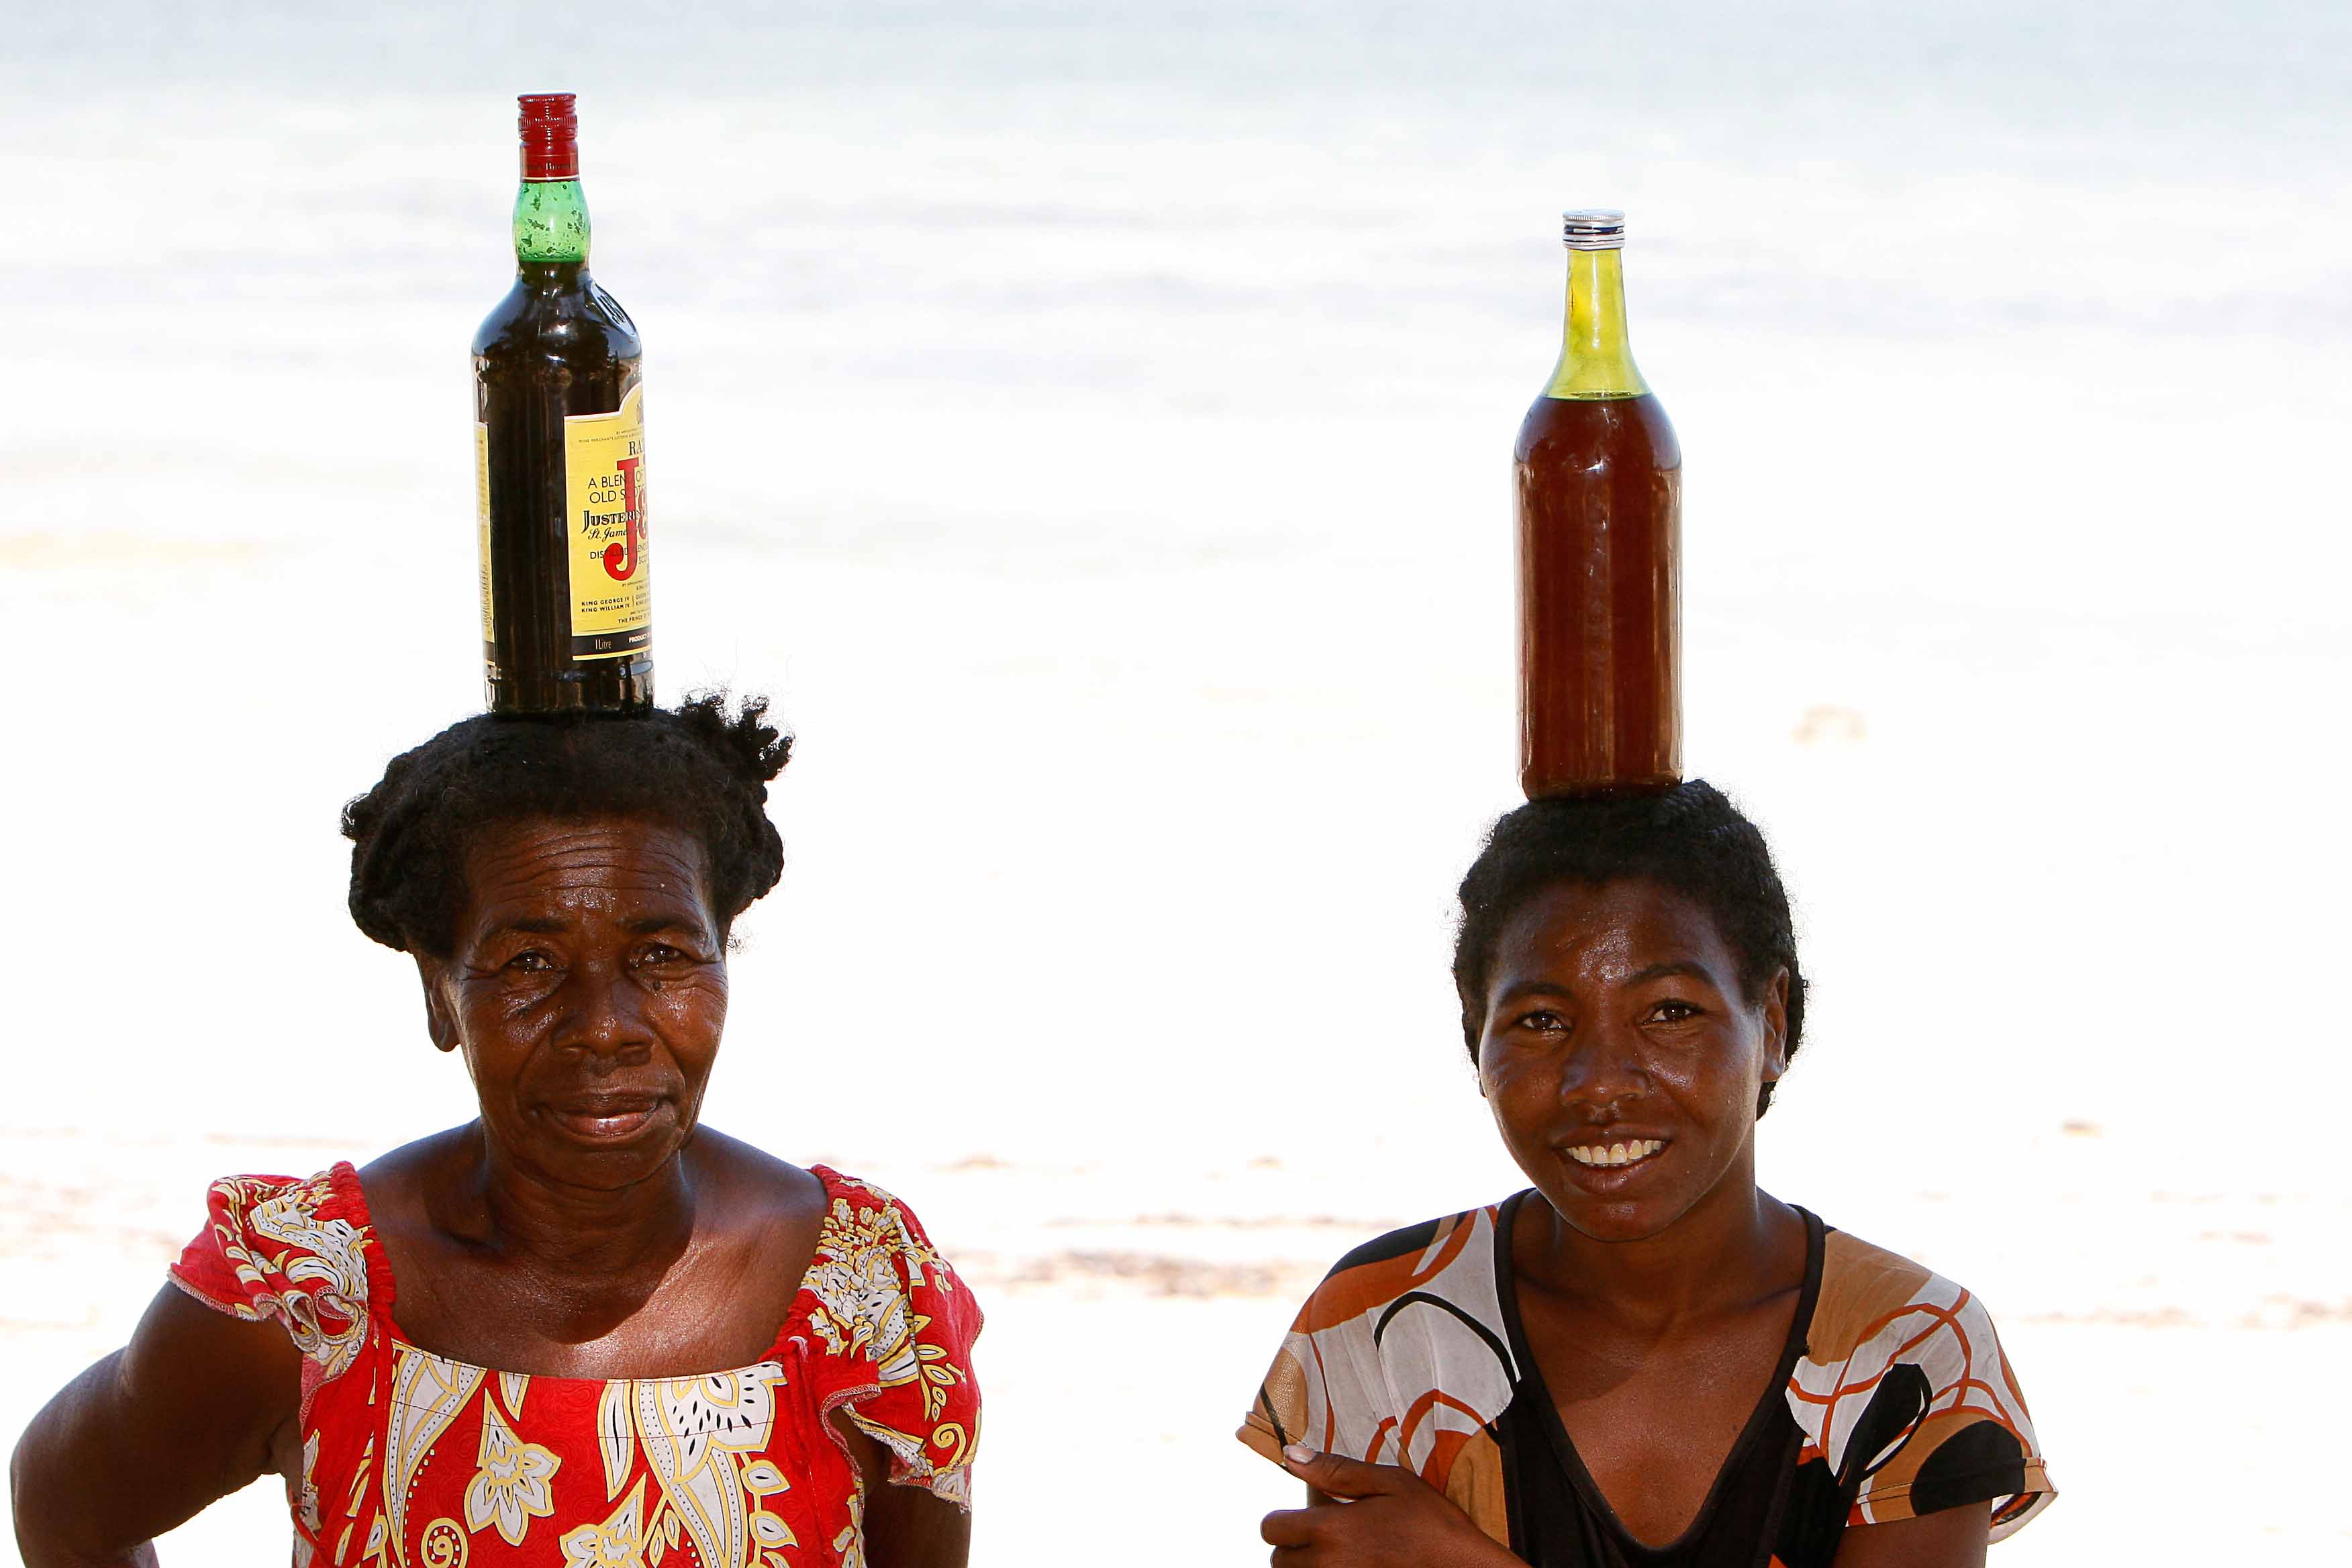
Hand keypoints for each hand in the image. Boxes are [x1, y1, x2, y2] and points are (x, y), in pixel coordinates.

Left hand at [1259, 1445, 1519, 1567]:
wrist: (1461, 1565)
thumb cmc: (1430, 1522)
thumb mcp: (1388, 1482)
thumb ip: (1335, 1470)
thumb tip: (1292, 1455)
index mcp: (1331, 1529)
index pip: (1271, 1527)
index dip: (1281, 1516)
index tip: (1301, 1512)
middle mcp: (1327, 1564)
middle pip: (1278, 1559)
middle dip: (1292, 1542)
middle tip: (1322, 1530)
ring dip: (1306, 1562)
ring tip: (1337, 1548)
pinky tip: (1350, 1560)